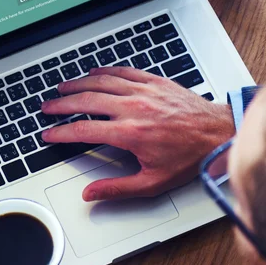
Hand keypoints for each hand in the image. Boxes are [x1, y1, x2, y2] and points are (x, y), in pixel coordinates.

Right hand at [41, 67, 234, 201]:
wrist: (218, 133)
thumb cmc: (189, 157)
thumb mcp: (153, 182)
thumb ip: (117, 188)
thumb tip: (91, 194)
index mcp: (130, 133)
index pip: (84, 130)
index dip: (61, 133)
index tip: (49, 134)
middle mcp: (133, 108)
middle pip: (86, 101)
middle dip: (61, 104)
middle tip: (47, 107)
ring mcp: (143, 91)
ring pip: (100, 82)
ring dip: (77, 84)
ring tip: (62, 88)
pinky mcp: (153, 81)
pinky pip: (122, 71)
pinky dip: (104, 71)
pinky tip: (93, 72)